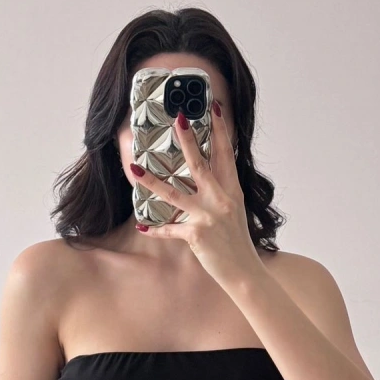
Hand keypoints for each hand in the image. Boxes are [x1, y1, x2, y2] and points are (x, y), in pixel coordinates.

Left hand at [129, 100, 262, 291]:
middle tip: (177, 118)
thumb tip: (208, 173)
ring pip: (174, 194)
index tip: (213, 107)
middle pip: (200, 164)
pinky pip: (171, 229)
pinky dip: (157, 230)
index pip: (226, 154)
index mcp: (232, 191)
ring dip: (152, 181)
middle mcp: (221, 199)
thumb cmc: (237, 243)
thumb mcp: (235, 211)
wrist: (244, 272)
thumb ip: (222, 191)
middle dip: (187, 140)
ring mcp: (209, 216)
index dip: (220, 130)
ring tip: (134, 169)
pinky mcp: (197, 235)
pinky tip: (143, 228)